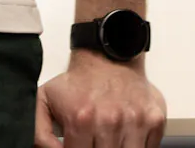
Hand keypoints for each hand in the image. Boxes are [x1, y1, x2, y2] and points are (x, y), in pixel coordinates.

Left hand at [36, 49, 166, 147]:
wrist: (107, 55)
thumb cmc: (78, 82)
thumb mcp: (44, 102)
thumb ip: (40, 134)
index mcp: (81, 119)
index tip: (80, 145)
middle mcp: (110, 121)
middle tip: (94, 142)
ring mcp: (135, 121)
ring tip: (109, 140)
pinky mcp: (154, 119)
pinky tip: (126, 138)